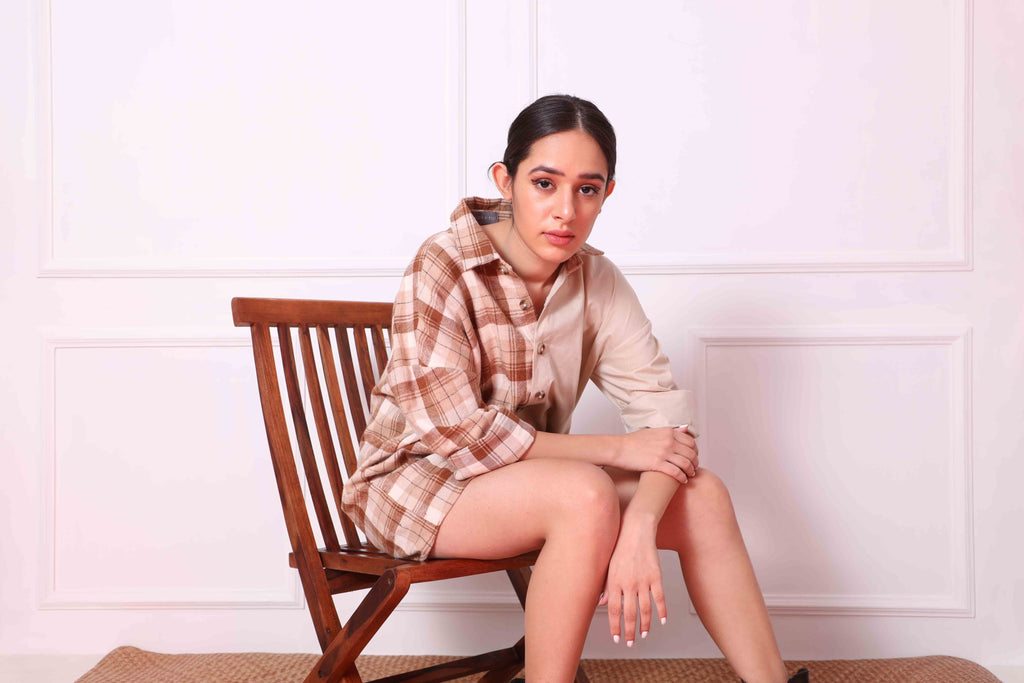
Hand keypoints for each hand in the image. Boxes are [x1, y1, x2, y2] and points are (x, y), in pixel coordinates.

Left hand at [600, 519, 664, 645]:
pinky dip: (662, 611)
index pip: (614, 610)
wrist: (635, 528)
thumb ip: (605, 585)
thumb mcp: (607, 565)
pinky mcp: (656, 576)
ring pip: (645, 610)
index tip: (616, 638)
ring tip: (644, 635)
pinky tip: (662, 620)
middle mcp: (628, 583)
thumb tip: (602, 603)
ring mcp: (643, 580)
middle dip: (629, 631)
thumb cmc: (619, 546)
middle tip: (630, 643)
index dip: (615, 626)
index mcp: (614, 581)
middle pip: (629, 614)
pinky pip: (660, 598)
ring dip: (645, 625)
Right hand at [613, 426, 697, 484]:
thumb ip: (671, 431)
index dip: (695, 451)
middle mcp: (668, 441)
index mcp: (668, 432)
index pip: (691, 442)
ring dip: (691, 471)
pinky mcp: (658, 464)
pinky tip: (683, 481)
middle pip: (691, 453)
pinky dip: (682, 478)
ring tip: (690, 475)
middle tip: (694, 468)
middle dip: (695, 462)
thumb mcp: (654, 431)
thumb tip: (685, 428)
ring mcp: (663, 452)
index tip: (694, 457)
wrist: (619, 448)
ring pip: (686, 464)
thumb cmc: (633, 441)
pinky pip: (676, 472)